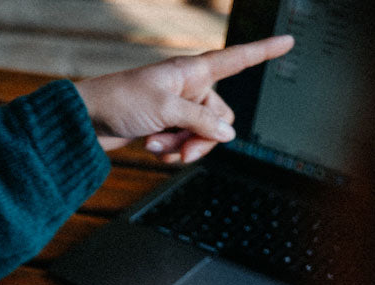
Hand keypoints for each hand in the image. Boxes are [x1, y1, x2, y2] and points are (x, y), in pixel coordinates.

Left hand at [73, 34, 294, 163]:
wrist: (87, 120)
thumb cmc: (120, 101)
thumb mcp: (166, 110)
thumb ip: (202, 122)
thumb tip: (229, 134)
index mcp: (193, 71)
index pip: (237, 59)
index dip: (263, 52)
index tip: (287, 42)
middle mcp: (189, 88)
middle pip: (221, 117)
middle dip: (203, 138)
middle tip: (180, 148)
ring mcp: (179, 108)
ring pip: (203, 136)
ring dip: (182, 147)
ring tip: (156, 144)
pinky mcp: (167, 126)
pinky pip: (185, 145)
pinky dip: (171, 152)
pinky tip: (152, 148)